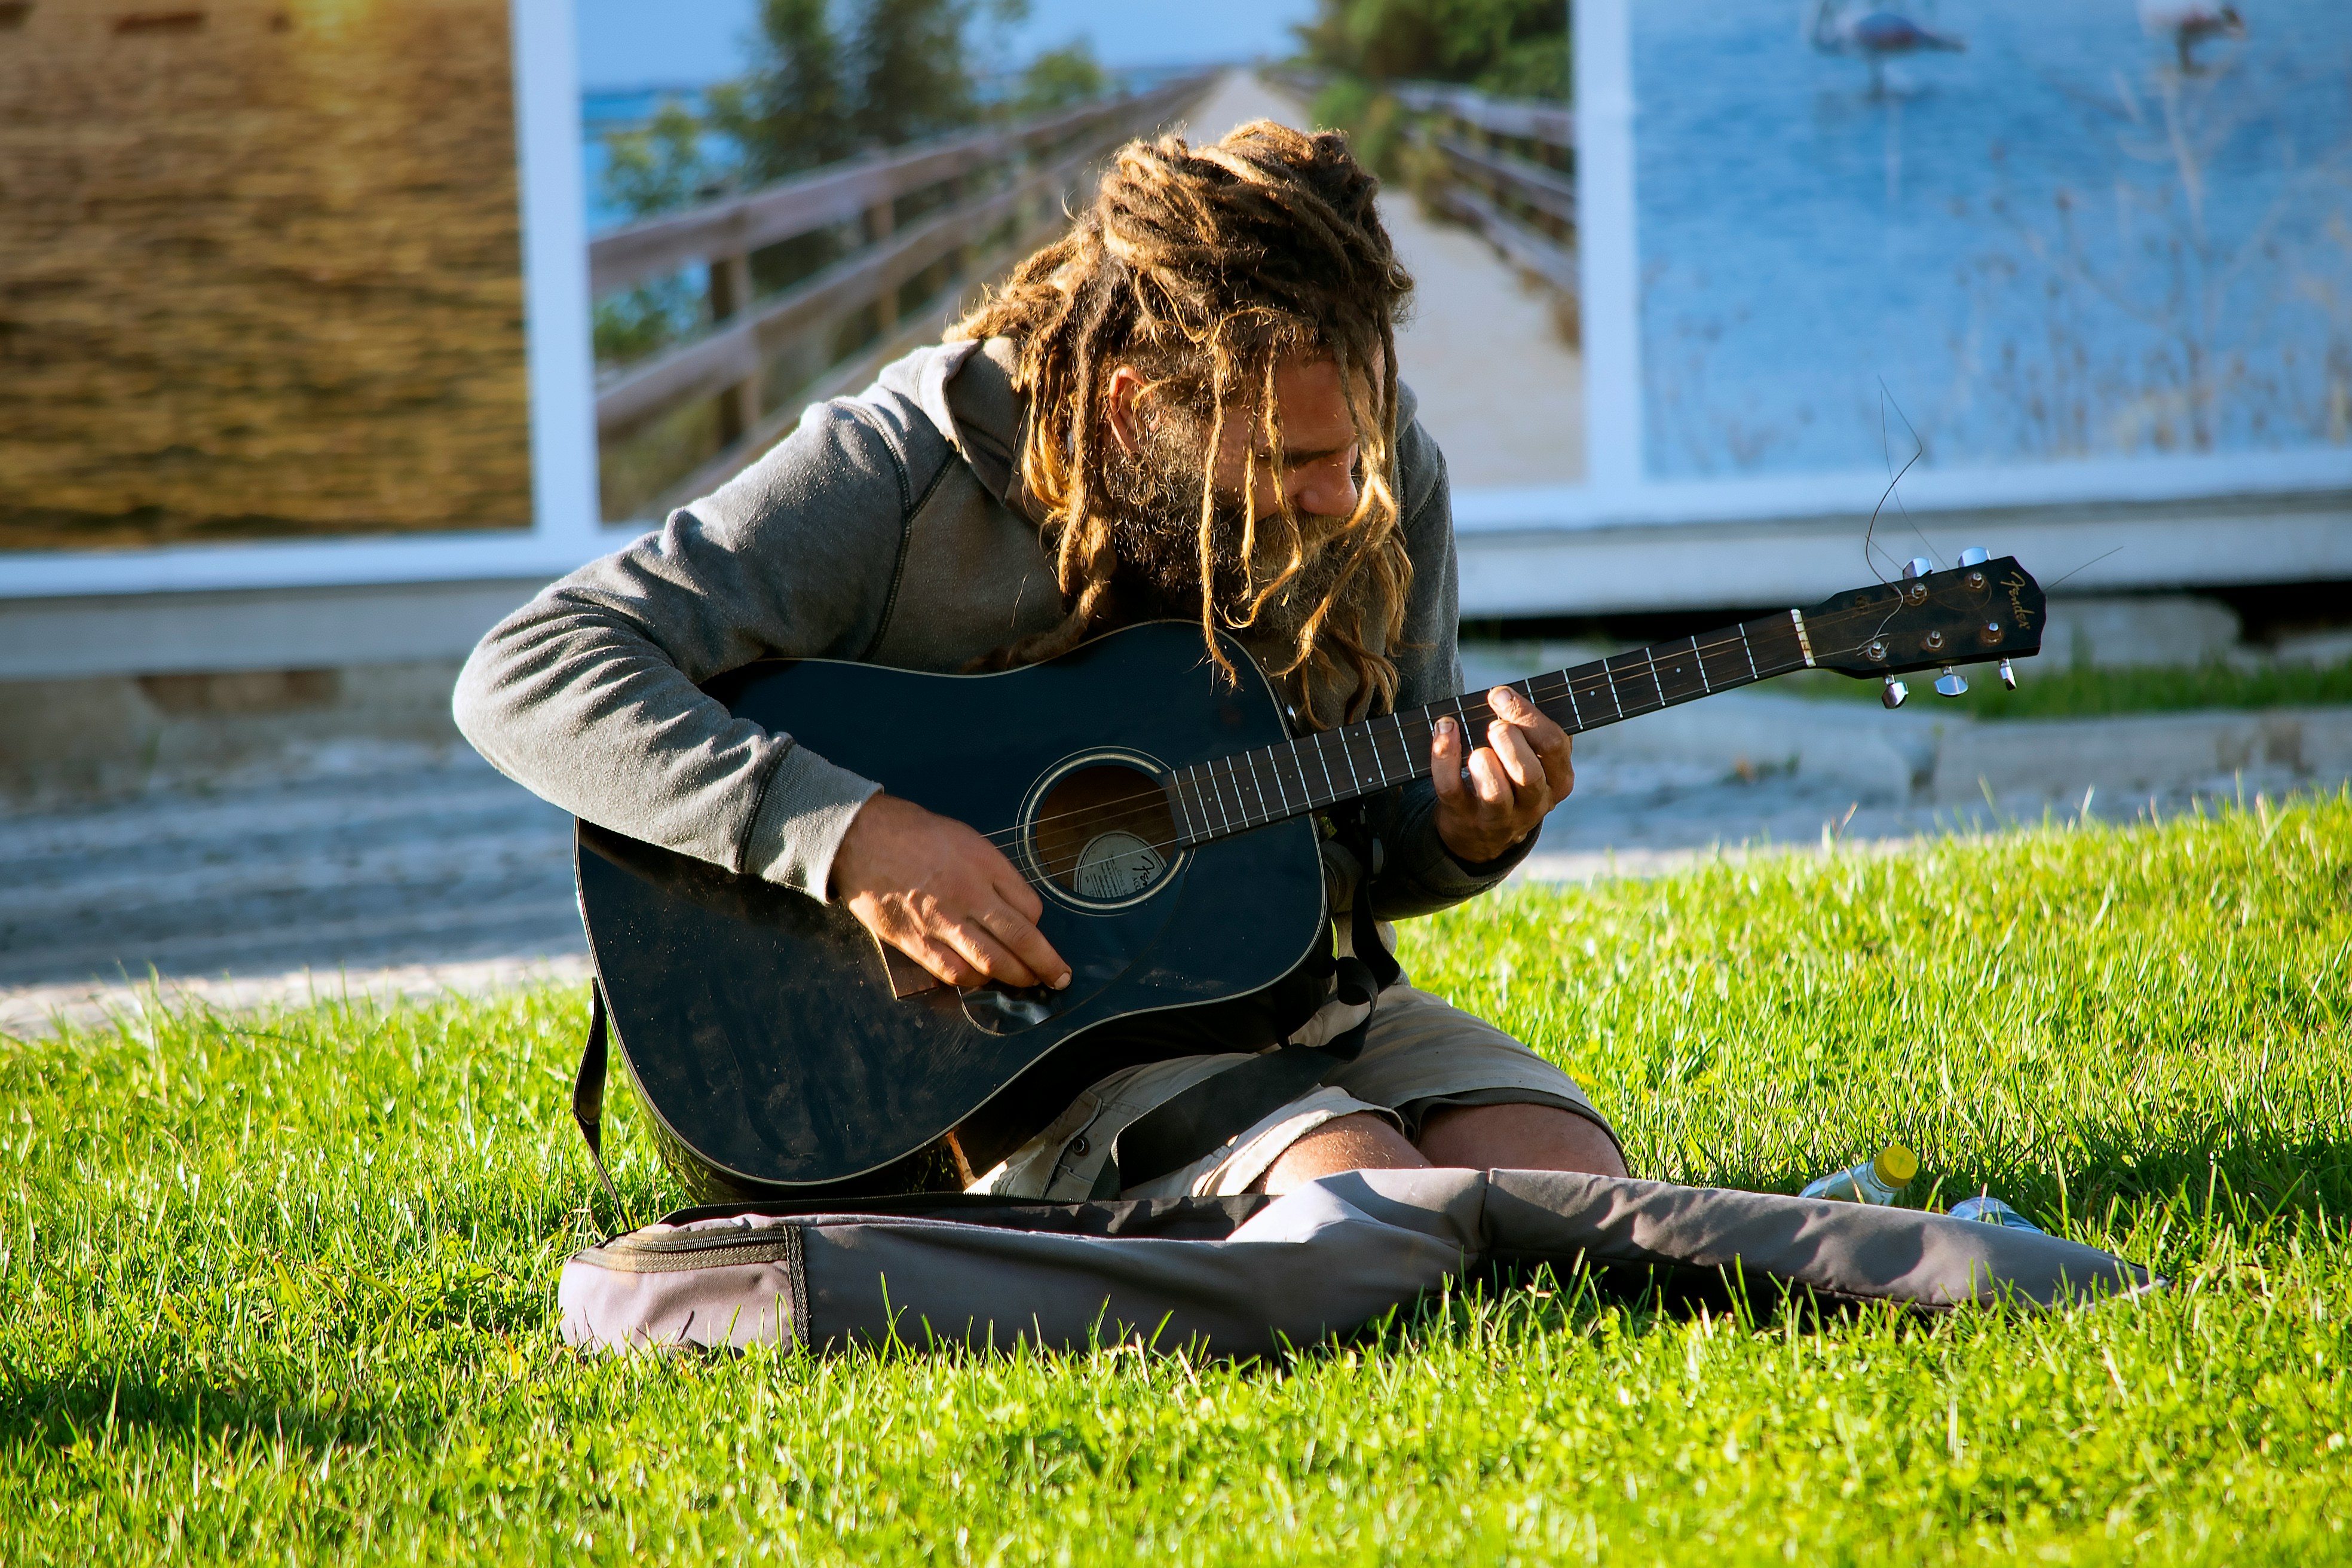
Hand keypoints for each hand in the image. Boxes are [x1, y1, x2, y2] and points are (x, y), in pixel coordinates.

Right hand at [831, 793, 1070, 990]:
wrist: (860, 838)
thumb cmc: (913, 833)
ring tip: (1028, 983)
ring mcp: (942, 922)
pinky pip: (953, 971)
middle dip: (1045, 964)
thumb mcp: (965, 837)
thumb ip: (992, 872)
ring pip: (991, 961)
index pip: (1029, 906)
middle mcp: (969, 895)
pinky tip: (983, 980)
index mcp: (984, 865)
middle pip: (1020, 939)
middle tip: (1059, 977)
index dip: (1040, 926)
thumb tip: (1015, 904)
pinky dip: (974, 980)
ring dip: (1016, 978)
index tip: (1039, 932)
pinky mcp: (915, 941)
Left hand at [1430, 686, 1573, 863]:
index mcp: (1558, 781)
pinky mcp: (1463, 817)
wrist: (1481, 834)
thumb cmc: (1510, 777)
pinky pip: (1451, 788)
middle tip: (1494, 725)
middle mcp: (1533, 803)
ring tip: (1477, 747)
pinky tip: (1444, 731)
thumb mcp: (1534, 760)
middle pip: (1529, 773)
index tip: (1502, 695)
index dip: (1528, 715)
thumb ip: (1530, 730)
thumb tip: (1504, 695)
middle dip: (1510, 741)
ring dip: (1482, 760)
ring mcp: (1498, 816)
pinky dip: (1444, 756)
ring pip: (1494, 792)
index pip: (1554, 745)